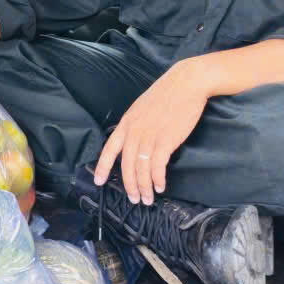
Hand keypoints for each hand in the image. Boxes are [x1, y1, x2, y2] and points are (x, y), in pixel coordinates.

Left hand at [94, 59, 210, 204]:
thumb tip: (134, 142)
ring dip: (144, 187)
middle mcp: (134, 131)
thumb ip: (136, 125)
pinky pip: (157, 166)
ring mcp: (149, 136)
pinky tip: (160, 187)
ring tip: (148, 199)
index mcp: (126, 123)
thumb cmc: (166, 95)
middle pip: (126, 165)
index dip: (102, 167)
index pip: (109, 149)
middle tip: (134, 199)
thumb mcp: (142, 109)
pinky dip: (158, 179)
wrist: (185, 84)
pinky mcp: (166, 140)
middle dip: (129, 185)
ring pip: (141, 169)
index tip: (98, 181)